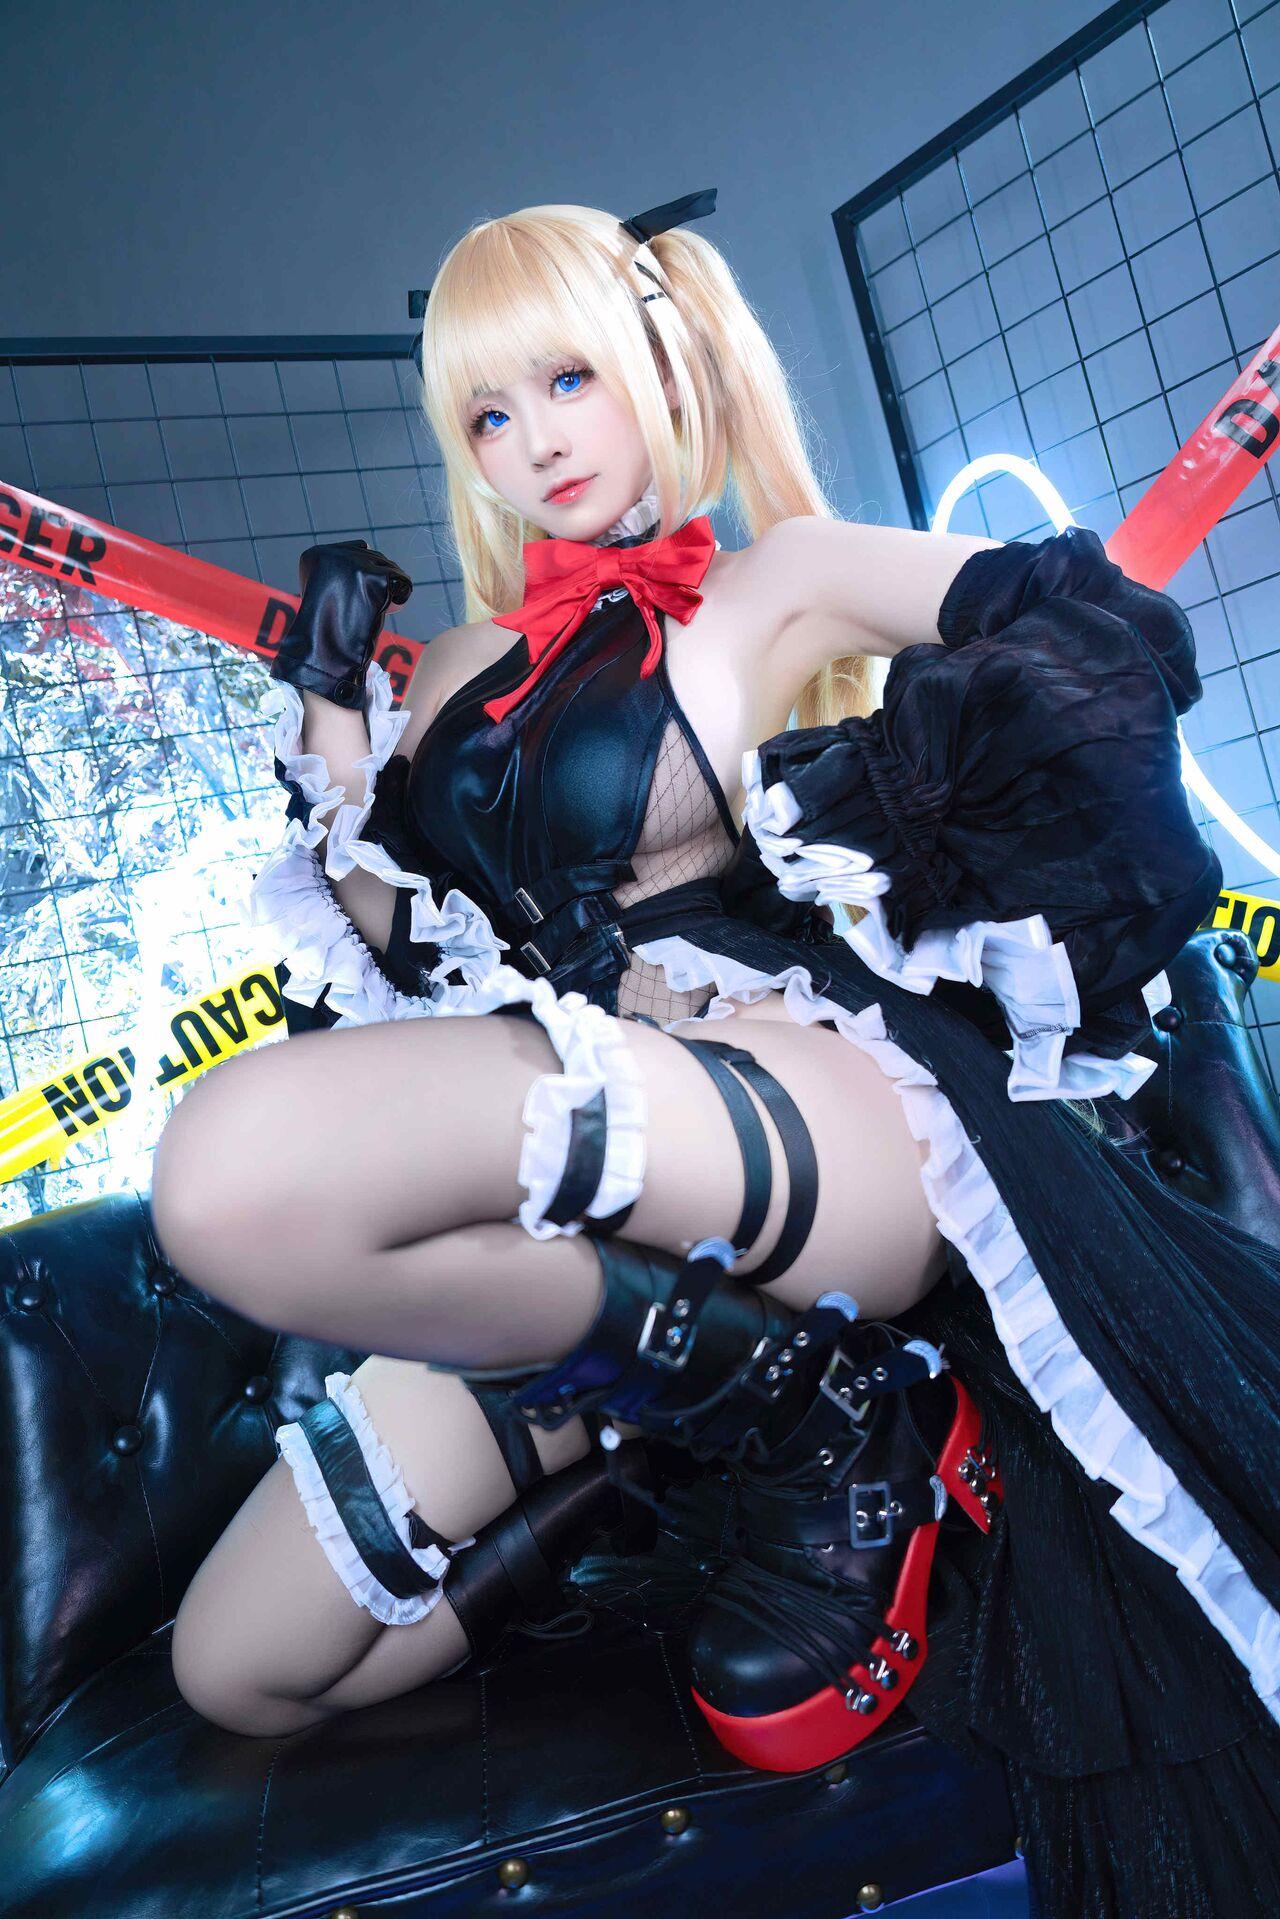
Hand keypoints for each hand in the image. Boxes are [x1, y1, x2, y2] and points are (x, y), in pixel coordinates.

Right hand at [269, 540, 412, 709]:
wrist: (327, 650)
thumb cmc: (329, 628)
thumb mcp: (328, 590)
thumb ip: (342, 568)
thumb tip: (368, 545)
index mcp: (316, 555)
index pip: (358, 548)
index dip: (366, 575)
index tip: (358, 596)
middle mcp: (332, 553)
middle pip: (376, 557)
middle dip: (380, 582)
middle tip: (371, 606)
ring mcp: (353, 563)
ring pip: (390, 567)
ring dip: (391, 590)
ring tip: (381, 609)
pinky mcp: (372, 577)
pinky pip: (401, 580)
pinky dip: (401, 597)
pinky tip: (391, 610)